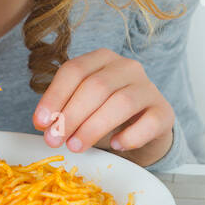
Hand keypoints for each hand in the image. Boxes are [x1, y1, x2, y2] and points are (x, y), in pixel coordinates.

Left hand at [31, 48, 174, 167]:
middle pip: (96, 86)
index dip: (55, 96)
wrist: (143, 127)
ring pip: (121, 102)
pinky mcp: (164, 111)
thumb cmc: (105, 113)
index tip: (39, 122)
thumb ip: (63, 110)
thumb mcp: (81, 106)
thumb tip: (43, 124)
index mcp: (101, 59)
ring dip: (94, 127)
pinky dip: (130, 136)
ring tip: (76, 146)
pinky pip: (149, 122)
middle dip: (71, 115)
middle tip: (55, 140)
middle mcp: (127, 67)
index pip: (74, 70)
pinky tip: (115, 145)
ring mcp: (148, 88)